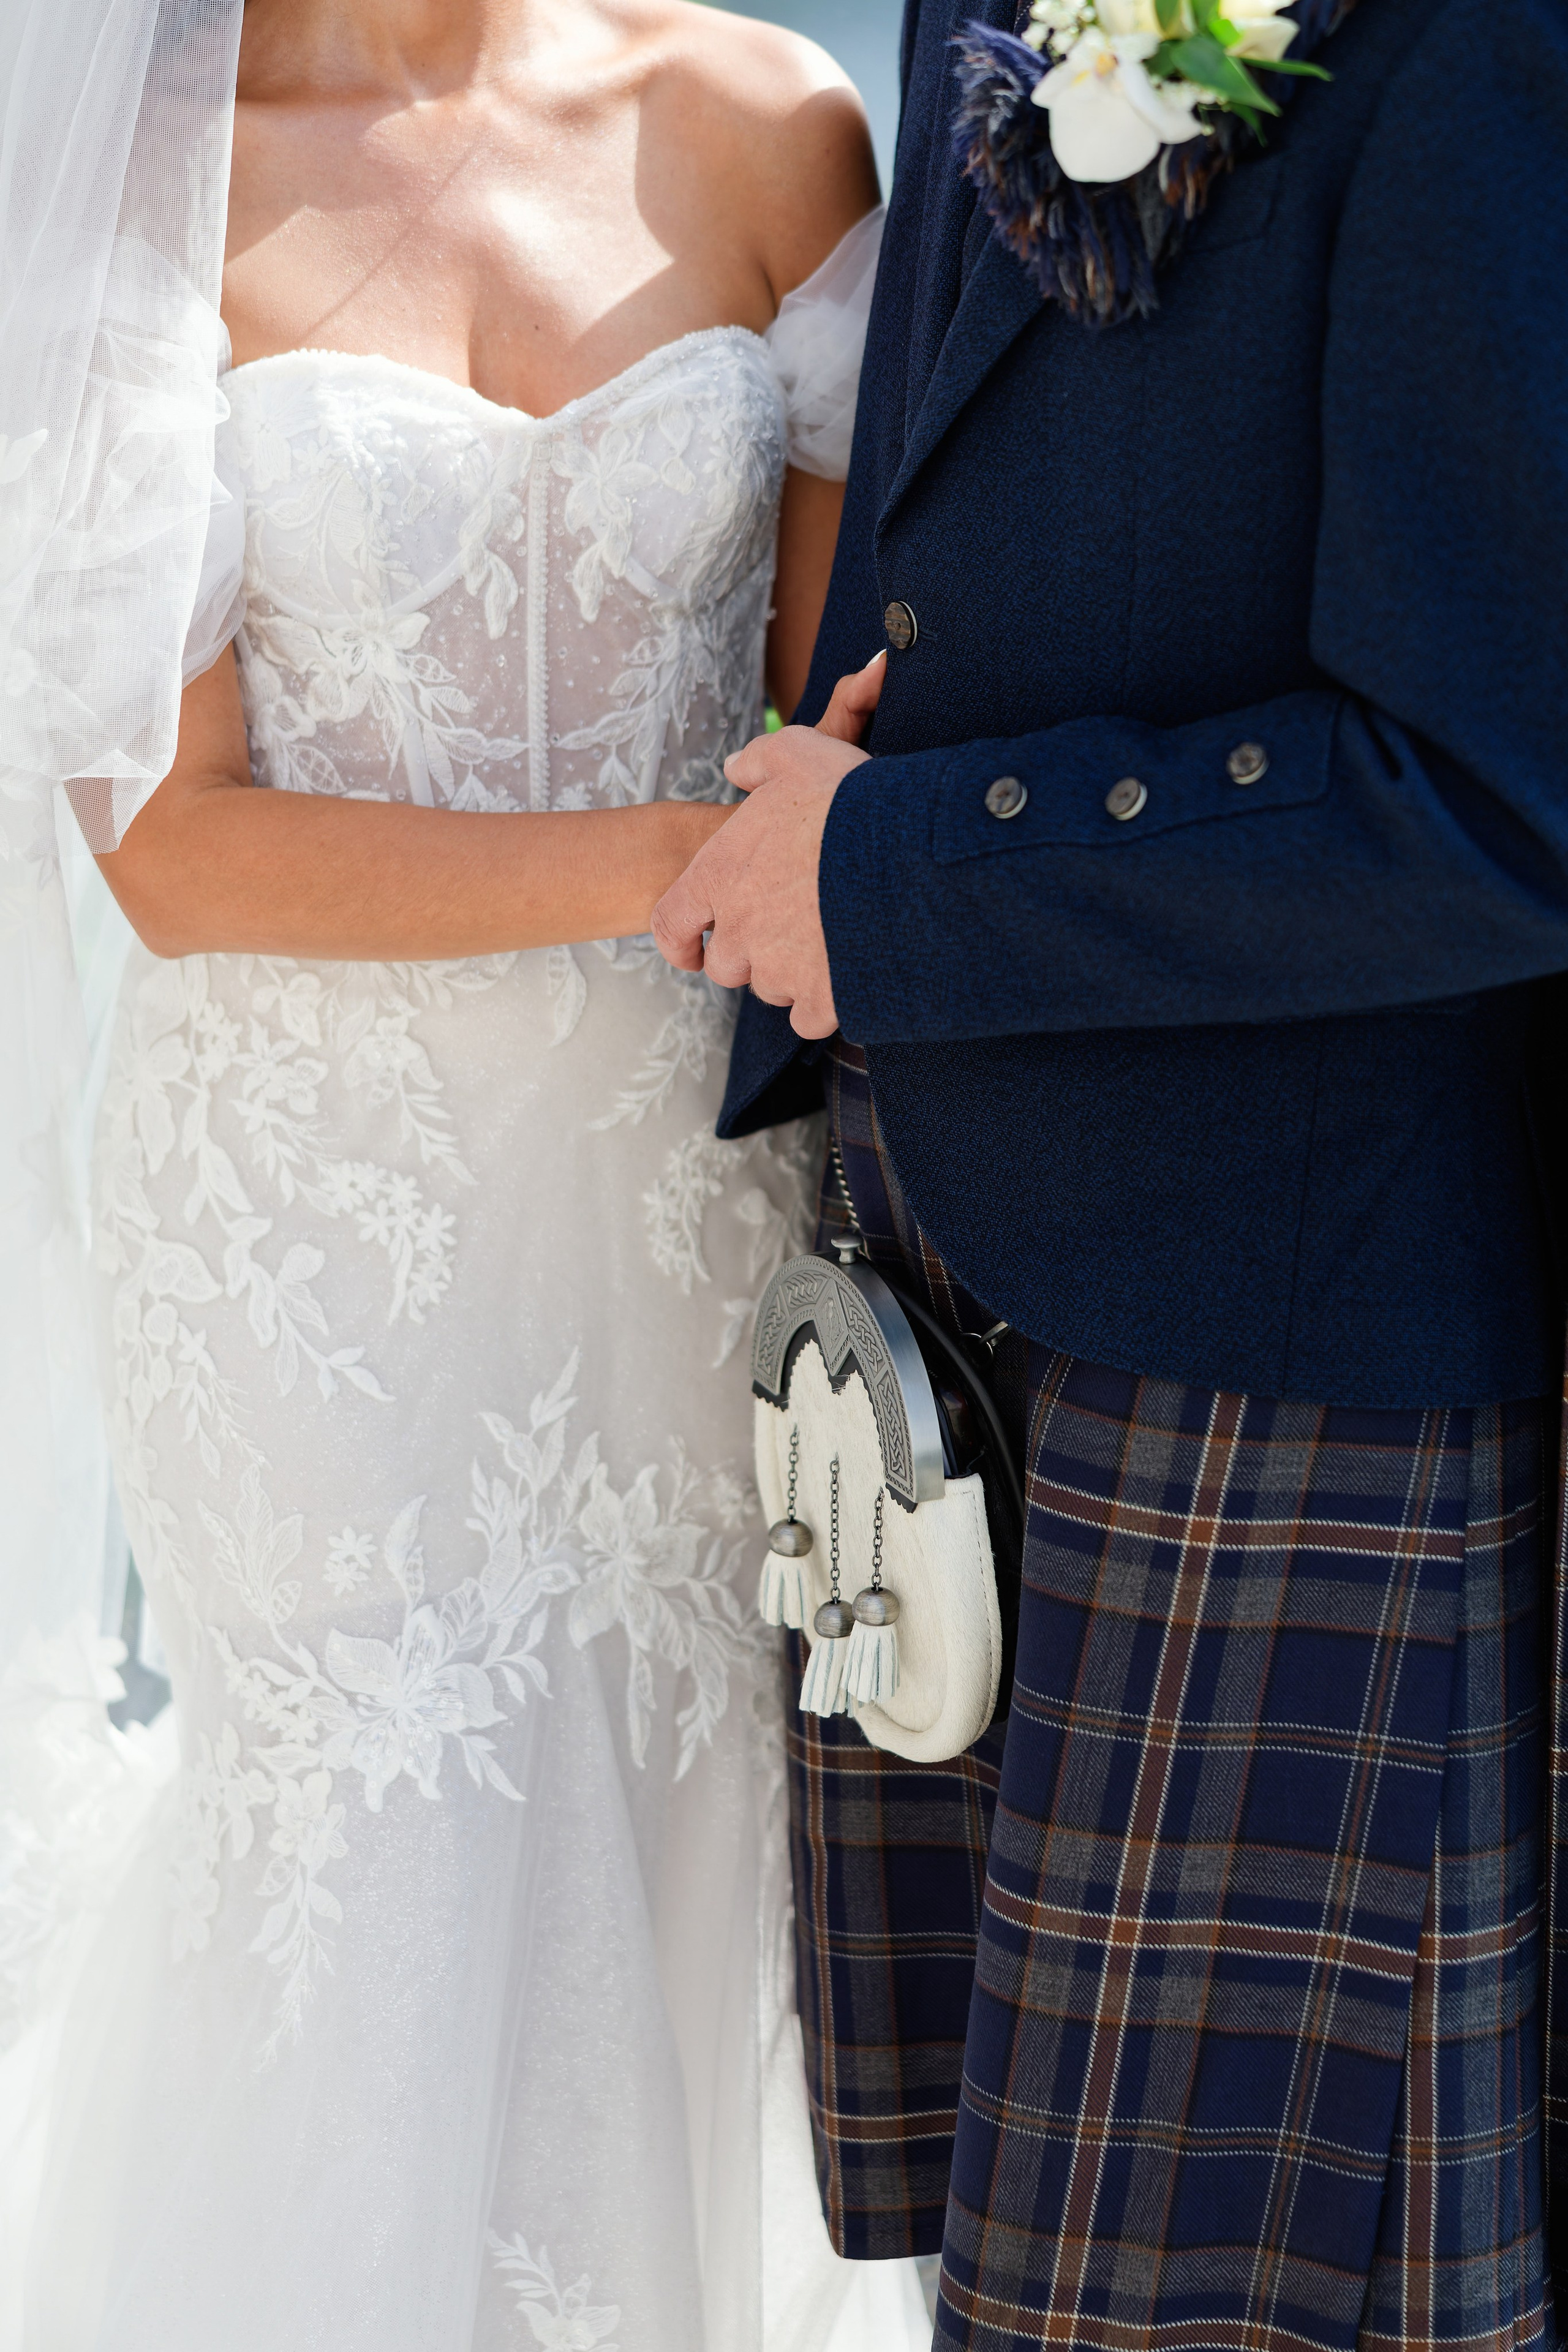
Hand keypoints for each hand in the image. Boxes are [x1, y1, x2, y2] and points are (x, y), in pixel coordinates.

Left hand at [652, 652, 885, 1035]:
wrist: (909, 849)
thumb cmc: (848, 800)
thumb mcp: (797, 754)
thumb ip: (758, 761)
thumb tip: (735, 768)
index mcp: (719, 876)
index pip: (673, 925)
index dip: (681, 942)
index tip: (695, 950)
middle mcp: (740, 932)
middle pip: (727, 966)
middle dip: (752, 954)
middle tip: (791, 928)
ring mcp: (780, 971)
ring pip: (772, 989)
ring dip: (791, 975)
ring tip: (831, 939)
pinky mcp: (823, 999)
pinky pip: (809, 1018)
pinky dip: (824, 1005)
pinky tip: (848, 977)